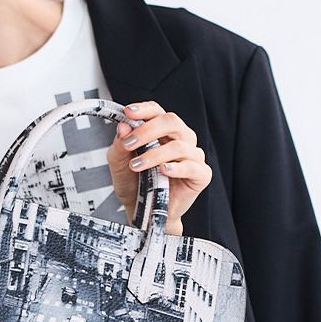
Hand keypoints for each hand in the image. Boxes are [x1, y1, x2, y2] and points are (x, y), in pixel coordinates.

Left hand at [106, 102, 212, 234]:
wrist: (143, 212)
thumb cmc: (135, 184)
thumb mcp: (119, 164)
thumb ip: (119, 145)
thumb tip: (123, 126)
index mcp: (162, 131)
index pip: (157, 111)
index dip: (144, 110)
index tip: (128, 113)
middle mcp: (181, 139)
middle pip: (171, 121)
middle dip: (147, 130)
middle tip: (129, 143)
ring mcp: (193, 156)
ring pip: (178, 145)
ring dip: (154, 154)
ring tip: (136, 166)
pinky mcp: (201, 175)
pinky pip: (192, 167)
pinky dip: (176, 168)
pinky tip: (163, 171)